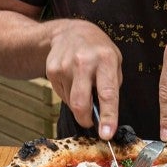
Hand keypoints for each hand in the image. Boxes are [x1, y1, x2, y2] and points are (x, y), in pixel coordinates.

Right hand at [44, 20, 122, 139]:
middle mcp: (84, 62)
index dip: (108, 116)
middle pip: (81, 103)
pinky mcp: (52, 70)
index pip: (107, 94)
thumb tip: (105, 114)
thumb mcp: (114, 61)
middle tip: (90, 123)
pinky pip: (62, 95)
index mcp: (106, 59)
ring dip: (79, 103)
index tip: (107, 134)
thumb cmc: (98, 50)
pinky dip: (69, 95)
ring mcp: (65, 65)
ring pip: (71, 102)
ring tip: (83, 87)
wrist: (70, 32)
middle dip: (86, 120)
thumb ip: (112, 86)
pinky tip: (72, 81)